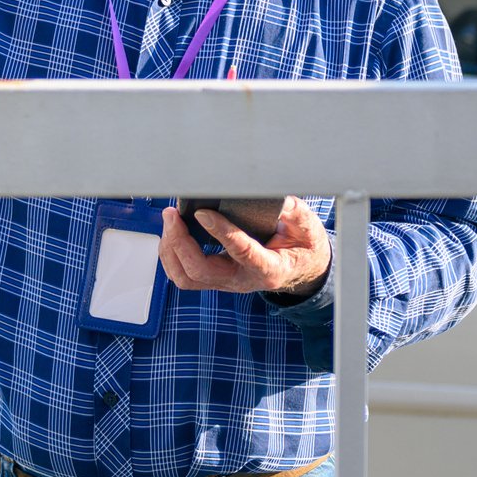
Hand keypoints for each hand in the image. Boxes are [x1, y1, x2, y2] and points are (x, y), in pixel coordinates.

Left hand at [158, 196, 330, 300]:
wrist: (302, 270)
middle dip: (181, 242)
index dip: (221, 232)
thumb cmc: (302, 246)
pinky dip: (171, 254)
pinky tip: (173, 232)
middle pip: (200, 271)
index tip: (202, 212)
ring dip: (171, 249)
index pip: (241, 252)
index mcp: (269, 268)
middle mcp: (243, 280)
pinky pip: (184, 276)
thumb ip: (290, 210)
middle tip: (173, 213)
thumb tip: (267, 193)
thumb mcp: (306, 226)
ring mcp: (226, 283)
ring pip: (186, 278)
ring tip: (170, 220)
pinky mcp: (215, 280)